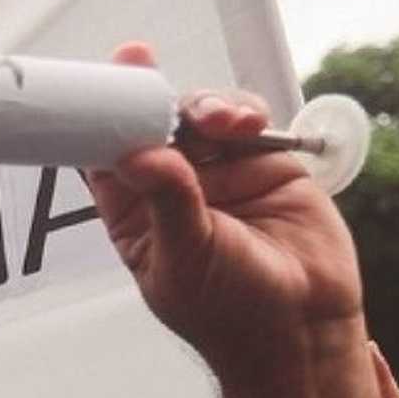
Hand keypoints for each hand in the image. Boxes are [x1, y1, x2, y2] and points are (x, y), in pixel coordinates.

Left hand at [87, 43, 361, 381]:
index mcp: (133, 212)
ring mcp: (217, 170)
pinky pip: (244, 118)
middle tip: (142, 67)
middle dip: (146, 94)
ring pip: (196, 113)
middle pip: (149, 122)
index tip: (93, 84)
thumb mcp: (186, 259)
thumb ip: (166, 203)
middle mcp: (170, 185)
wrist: (305, 329)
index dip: (95, 117)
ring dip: (200, 104)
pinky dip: (241, 110)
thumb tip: (139, 156)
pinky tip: (245, 123)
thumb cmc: (232, 312)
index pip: (102, 154)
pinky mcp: (262, 159)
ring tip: (217, 121)